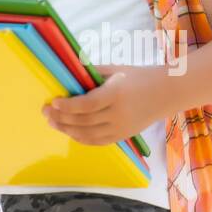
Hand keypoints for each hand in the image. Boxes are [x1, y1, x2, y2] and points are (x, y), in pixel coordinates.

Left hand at [42, 65, 171, 146]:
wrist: (167, 92)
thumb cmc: (139, 76)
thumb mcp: (116, 70)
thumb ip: (92, 73)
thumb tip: (68, 71)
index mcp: (116, 94)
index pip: (88, 104)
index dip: (68, 106)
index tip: (53, 102)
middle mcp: (119, 114)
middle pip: (85, 121)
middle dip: (61, 118)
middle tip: (45, 112)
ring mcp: (122, 128)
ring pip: (89, 134)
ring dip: (67, 130)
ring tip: (52, 122)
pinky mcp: (124, 136)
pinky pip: (99, 142)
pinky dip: (81, 138)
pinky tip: (69, 132)